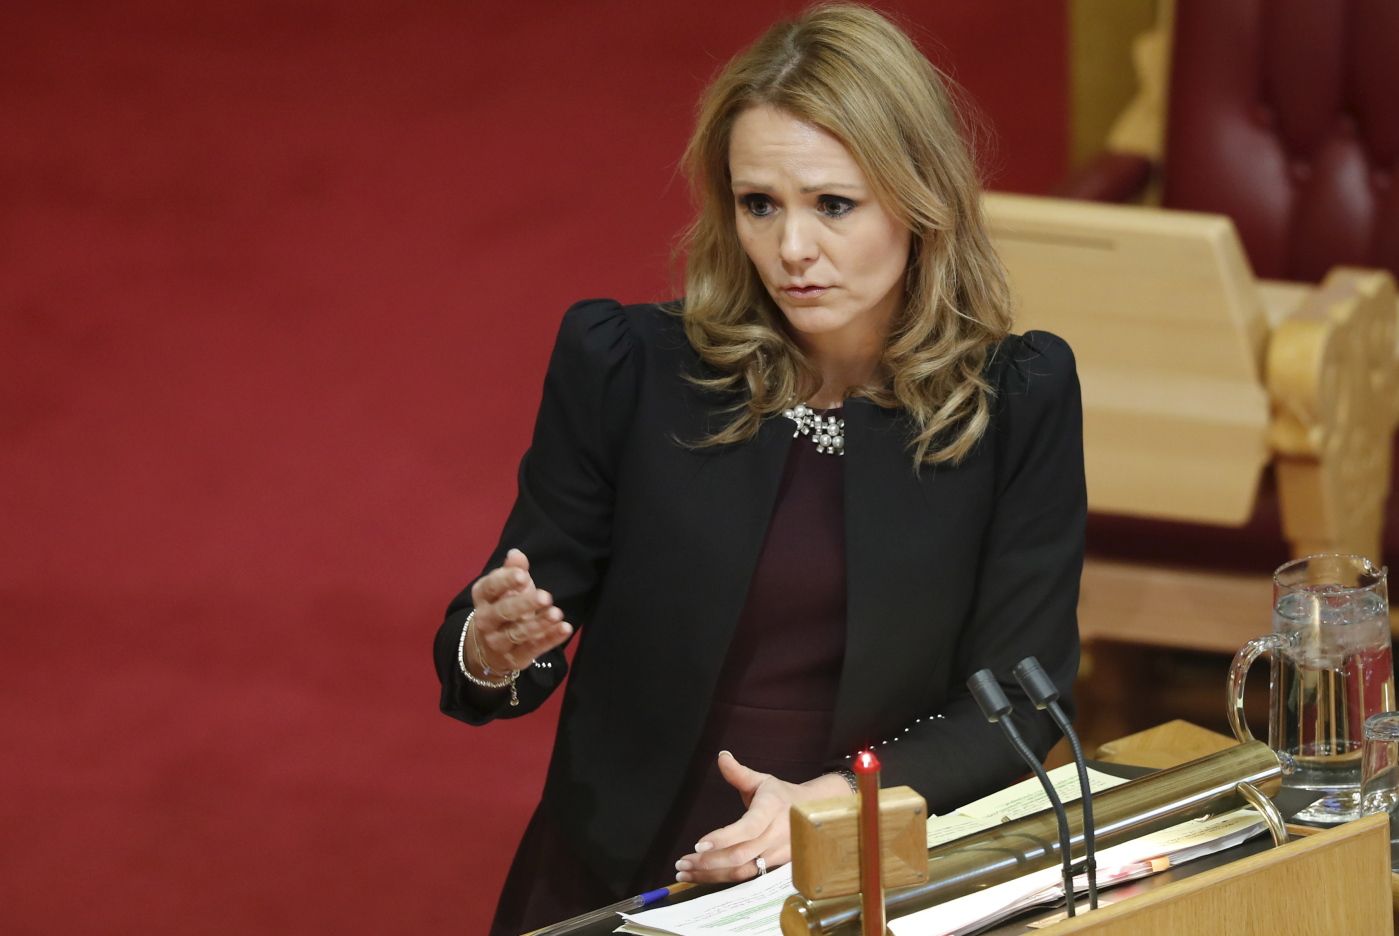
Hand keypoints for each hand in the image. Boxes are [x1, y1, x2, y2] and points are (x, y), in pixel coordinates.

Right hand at [466, 548, 572, 678]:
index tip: (524, 575)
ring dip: (539, 623)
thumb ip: (513, 570)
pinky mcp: (514, 658)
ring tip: (557, 613)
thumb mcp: (507, 587)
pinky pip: (532, 649)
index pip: (491, 587)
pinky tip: (564, 628)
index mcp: (482, 597)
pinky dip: (550, 639)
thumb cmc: (502, 606)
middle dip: (524, 604)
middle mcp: (485, 620)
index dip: (506, 580)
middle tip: (545, 596)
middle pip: (504, 611)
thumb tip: (516, 554)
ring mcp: (498, 641)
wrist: (489, 647)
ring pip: (518, 633)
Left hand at [673, 752, 850, 882]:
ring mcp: (776, 854)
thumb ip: (739, 772)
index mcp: (772, 810)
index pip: (748, 828)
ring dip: (711, 875)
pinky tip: (702, 877)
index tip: (699, 844)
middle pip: (741, 855)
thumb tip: (721, 756)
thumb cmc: (781, 796)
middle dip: (709, 861)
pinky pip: (746, 877)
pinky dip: (722, 879)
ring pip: (742, 871)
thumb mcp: (762, 781)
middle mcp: (776, 835)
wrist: (811, 814)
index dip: (724, 838)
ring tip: (685, 872)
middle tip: (683, 862)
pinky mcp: (773, 867)